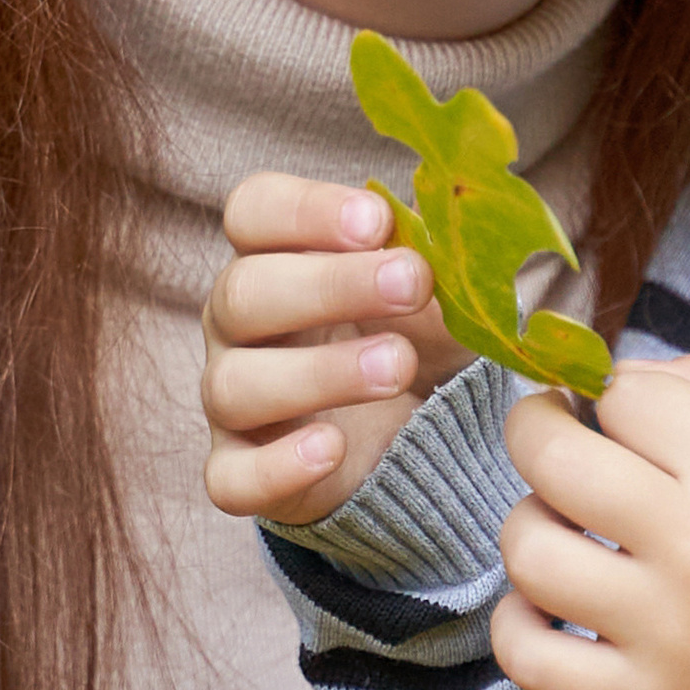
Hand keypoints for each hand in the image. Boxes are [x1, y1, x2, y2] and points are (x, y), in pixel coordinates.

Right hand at [202, 174, 467, 525]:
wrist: (419, 433)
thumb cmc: (412, 334)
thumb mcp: (432, 288)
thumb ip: (434, 252)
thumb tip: (458, 226)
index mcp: (274, 257)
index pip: (253, 211)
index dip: (305, 211)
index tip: (377, 220)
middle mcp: (238, 325)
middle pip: (243, 292)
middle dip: (330, 285)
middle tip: (413, 284)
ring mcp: (233, 402)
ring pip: (234, 384)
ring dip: (319, 372)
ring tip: (398, 366)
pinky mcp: (243, 474)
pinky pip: (232, 477)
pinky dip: (277, 465)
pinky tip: (332, 448)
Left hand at [493, 350, 689, 689]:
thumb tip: (617, 377)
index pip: (624, 397)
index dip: (611, 393)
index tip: (614, 410)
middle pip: (556, 463)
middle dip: (536, 431)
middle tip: (549, 436)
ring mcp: (667, 633)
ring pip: (532, 555)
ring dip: (530, 526)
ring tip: (560, 526)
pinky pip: (533, 661)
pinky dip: (515, 627)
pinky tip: (544, 606)